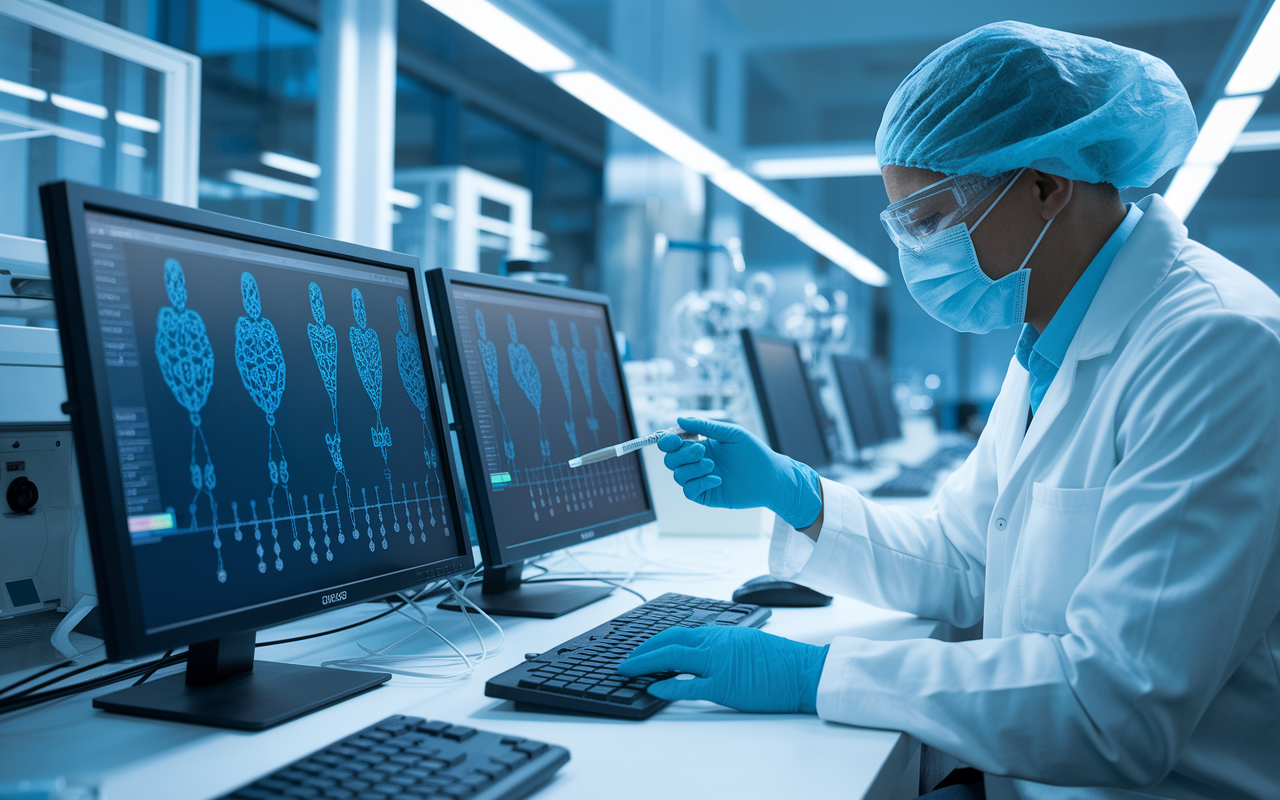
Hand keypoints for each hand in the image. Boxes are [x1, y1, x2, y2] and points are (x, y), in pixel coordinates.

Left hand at [616, 625, 829, 712]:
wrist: (805, 671)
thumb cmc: (781, 660)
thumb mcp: (748, 641)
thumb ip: (721, 645)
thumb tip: (700, 654)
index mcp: (722, 633)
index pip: (679, 631)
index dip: (655, 640)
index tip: (640, 649)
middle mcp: (717, 643)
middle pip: (669, 641)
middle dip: (642, 651)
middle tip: (626, 661)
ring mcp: (719, 664)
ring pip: (672, 657)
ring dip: (645, 663)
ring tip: (629, 671)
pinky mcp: (725, 686)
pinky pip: (688, 686)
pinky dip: (667, 686)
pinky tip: (654, 689)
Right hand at [658, 417, 822, 529]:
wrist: (771, 477)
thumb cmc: (754, 452)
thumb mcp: (731, 433)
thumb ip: (706, 426)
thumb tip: (680, 419)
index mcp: (700, 445)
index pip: (673, 444)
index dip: (668, 441)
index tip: (675, 438)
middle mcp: (696, 462)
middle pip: (670, 460)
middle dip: (682, 454)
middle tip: (702, 450)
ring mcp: (700, 479)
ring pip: (678, 475)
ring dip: (692, 468)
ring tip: (713, 465)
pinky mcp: (706, 495)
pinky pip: (689, 491)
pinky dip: (700, 483)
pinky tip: (717, 479)